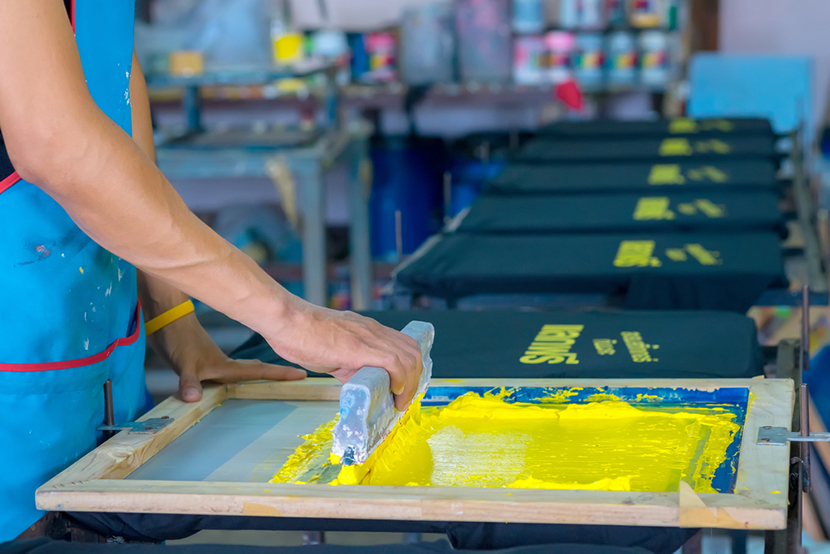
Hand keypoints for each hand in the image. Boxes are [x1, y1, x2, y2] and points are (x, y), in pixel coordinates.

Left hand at [150, 313, 305, 402]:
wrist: (168, 320)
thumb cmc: (177, 341)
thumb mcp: (183, 364)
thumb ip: (188, 382)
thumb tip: (193, 399)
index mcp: (227, 367)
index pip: (260, 371)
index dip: (281, 374)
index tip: (303, 374)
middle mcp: (227, 364)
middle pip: (259, 370)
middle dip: (279, 374)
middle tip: (300, 376)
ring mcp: (218, 362)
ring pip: (248, 369)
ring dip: (263, 373)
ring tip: (278, 378)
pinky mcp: (209, 362)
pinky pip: (234, 370)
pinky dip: (243, 374)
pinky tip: (238, 379)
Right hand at [265, 297, 422, 409]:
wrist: (287, 321)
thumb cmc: (303, 336)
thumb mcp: (335, 352)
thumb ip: (351, 365)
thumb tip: (362, 384)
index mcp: (369, 330)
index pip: (404, 346)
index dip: (411, 368)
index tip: (405, 389)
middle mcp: (374, 331)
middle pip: (413, 352)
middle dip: (415, 379)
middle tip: (403, 400)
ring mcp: (368, 337)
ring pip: (408, 357)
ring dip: (410, 384)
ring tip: (399, 401)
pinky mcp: (359, 347)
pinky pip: (393, 361)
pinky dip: (400, 378)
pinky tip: (393, 391)